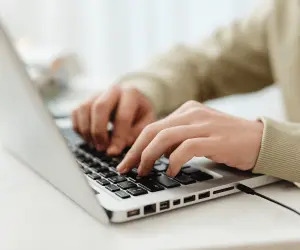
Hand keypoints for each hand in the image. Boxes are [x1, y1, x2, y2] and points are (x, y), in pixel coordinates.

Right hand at [72, 85, 155, 154]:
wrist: (131, 99)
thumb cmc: (139, 113)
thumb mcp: (146, 122)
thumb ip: (135, 134)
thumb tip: (117, 146)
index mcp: (131, 93)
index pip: (122, 116)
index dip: (117, 137)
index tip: (114, 152)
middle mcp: (113, 90)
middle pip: (99, 107)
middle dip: (99, 132)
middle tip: (102, 148)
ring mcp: (97, 93)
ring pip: (84, 109)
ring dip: (87, 131)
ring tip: (96, 145)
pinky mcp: (85, 99)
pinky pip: (75, 113)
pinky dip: (79, 129)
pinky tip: (90, 138)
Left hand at [117, 100, 263, 176]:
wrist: (260, 139)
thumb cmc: (226, 139)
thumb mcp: (198, 131)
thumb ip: (178, 138)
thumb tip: (155, 152)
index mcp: (186, 110)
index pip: (153, 126)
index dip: (136, 145)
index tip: (127, 161)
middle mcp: (192, 113)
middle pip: (153, 130)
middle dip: (136, 151)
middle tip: (126, 168)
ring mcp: (204, 124)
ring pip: (165, 137)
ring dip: (149, 156)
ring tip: (144, 171)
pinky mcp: (215, 139)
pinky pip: (186, 148)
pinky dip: (173, 161)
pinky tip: (170, 171)